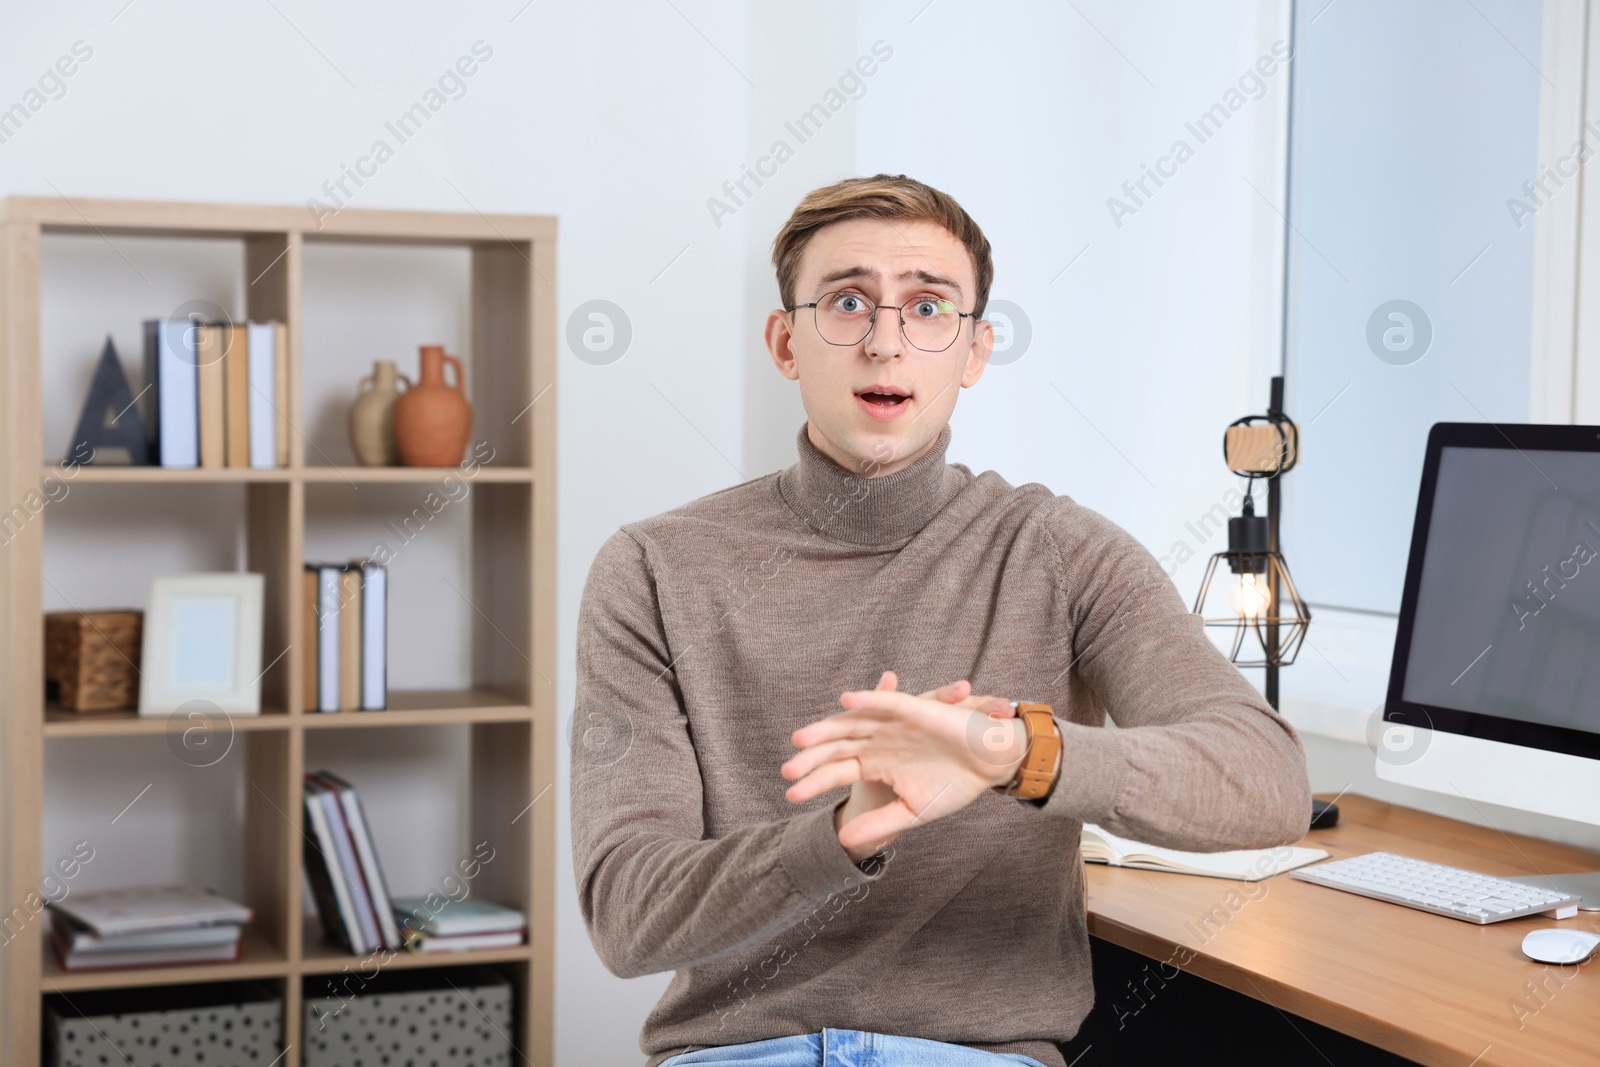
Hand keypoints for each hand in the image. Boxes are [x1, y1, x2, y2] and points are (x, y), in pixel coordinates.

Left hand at [784, 680, 1026, 853]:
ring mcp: (891, 724)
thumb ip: (878, 823)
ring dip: (827, 729)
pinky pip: (886, 702)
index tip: (791, 795)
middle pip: (835, 746)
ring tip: (801, 739)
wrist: (987, 768)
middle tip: (786, 771)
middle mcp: (877, 741)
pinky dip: (868, 699)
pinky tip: (846, 701)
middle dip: (811, 758)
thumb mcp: (909, 811)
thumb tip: (844, 841)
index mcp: (874, 763)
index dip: (813, 782)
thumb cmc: (951, 786)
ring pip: (851, 723)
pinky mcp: (913, 709)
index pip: (836, 771)